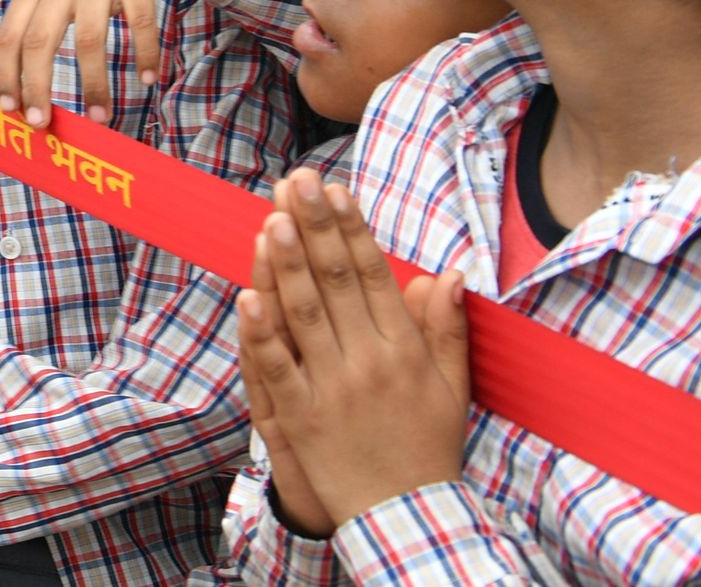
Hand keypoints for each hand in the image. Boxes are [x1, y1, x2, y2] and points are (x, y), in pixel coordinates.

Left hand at [235, 169, 470, 531]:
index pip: (373, 276)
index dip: (353, 229)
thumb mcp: (452, 389)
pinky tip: (247, 295)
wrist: (408, 519)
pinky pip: (276, 367)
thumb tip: (449, 275)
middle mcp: (369, 363)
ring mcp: (332, 389)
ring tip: (272, 218)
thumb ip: (448, 330)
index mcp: (404, 351)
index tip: (336, 189)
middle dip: (314, 226)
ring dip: (287, 264)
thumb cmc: (428, 448)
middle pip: (335, 282)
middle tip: (298, 180)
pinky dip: (261, 332)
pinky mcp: (300, 417)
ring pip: (303, 315)